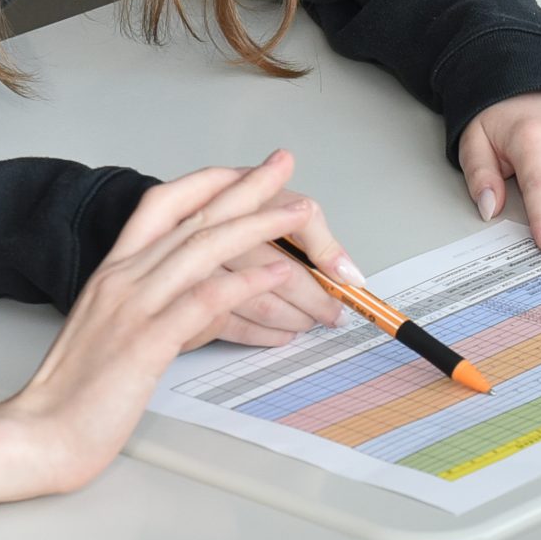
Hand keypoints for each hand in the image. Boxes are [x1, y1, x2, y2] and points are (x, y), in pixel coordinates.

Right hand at [0, 156, 319, 506]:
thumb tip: (199, 304)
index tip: (245, 168)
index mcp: (111, 274)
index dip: (206, 182)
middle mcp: (122, 279)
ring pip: (204, 248)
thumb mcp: (112, 334)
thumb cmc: (75, 395)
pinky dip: (245, 282)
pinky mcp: (145, 343)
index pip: (159, 205)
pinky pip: (203, 300)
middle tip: (284, 164)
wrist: (39, 434)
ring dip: (258, 225)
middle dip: (246, 188)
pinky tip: (277, 274)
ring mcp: (133, 307)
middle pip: (194, 218)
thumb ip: (149, 308)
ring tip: (299, 212)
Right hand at [200, 187, 364, 347]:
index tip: (343, 296)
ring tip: (309, 321)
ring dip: (291, 321)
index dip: (322, 287)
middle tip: (332, 315)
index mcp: (251, 218)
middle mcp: (224, 244)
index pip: (296, 262)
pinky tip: (281, 334)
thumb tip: (348, 275)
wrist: (192, 204)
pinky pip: (230, 326)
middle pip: (280, 284)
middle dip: (314, 306)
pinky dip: (262, 335)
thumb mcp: (285, 204)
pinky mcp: (191, 295)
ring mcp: (203, 271)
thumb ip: (319, 239)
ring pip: (259, 307)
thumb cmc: (245, 205)